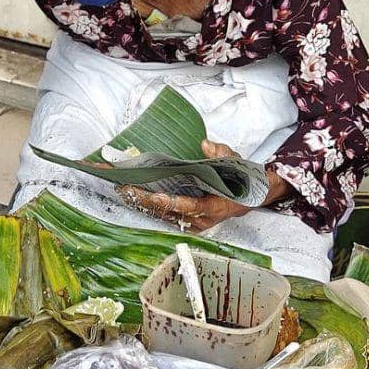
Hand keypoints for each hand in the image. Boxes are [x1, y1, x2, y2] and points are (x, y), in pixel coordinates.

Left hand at [118, 139, 288, 231]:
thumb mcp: (235, 162)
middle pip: (170, 212)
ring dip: (142, 203)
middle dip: (146, 201)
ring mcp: (192, 223)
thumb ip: (221, 154)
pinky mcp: (184, 222)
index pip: (191, 206)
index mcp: (215, 206)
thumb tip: (205, 144)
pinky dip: (147, 206)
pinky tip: (132, 195)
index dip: (172, 202)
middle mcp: (201, 219)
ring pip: (163, 216)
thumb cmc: (239, 181)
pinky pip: (163, 216)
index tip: (155, 196)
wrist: (245, 199)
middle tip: (127, 188)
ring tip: (123, 189)